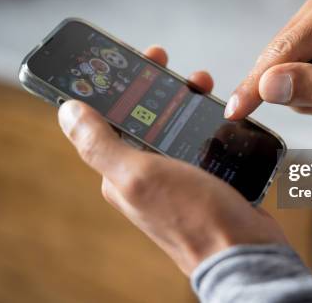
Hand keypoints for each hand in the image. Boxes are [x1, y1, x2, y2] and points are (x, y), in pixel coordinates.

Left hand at [58, 46, 287, 274]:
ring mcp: (176, 176)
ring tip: (200, 82)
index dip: (115, 87)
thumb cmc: (194, 219)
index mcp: (121, 172)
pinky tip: (217, 109)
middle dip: (151, 86)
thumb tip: (66, 111)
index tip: (129, 60)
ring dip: (182, 99)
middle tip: (166, 63)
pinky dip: (204, 119)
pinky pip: (198, 139)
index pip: (109, 119)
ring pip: (173, 125)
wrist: (245, 252)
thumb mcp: (140, 175)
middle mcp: (146, 174)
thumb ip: (100, 145)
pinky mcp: (204, 178)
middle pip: (143, 118)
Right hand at [225, 0, 311, 131]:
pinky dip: (301, 92)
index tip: (236, 110)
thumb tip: (267, 86)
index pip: (284, 49)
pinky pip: (284, 73)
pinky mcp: (308, 41)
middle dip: (292, 90)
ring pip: (276, 69)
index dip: (257, 83)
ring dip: (300, 94)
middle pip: (275, 57)